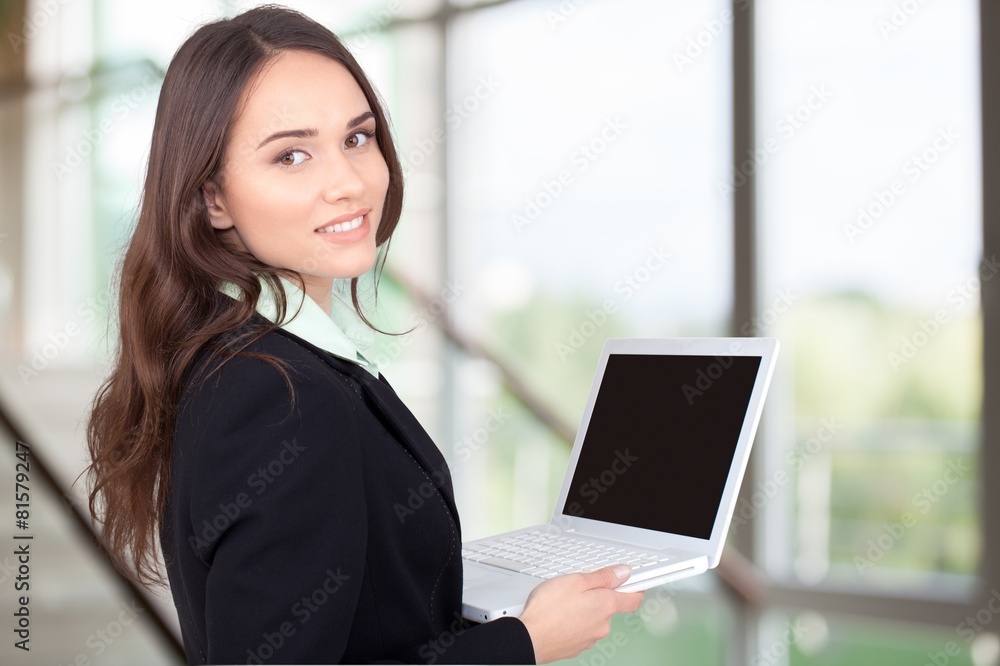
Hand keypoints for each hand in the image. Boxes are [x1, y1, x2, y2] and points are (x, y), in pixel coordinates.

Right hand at [517, 564, 644, 663]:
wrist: (530, 638)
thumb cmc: (549, 609)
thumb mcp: (576, 580)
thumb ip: (603, 577)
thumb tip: (622, 573)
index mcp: (606, 605)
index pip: (633, 598)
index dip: (636, 588)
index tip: (634, 581)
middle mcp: (603, 625)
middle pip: (609, 607)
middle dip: (597, 596)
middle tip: (578, 587)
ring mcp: (590, 638)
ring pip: (593, 619)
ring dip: (583, 610)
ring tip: (561, 602)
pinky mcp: (577, 647)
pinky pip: (580, 630)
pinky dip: (573, 622)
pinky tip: (558, 616)